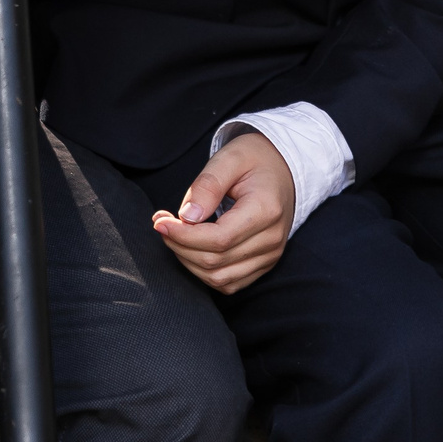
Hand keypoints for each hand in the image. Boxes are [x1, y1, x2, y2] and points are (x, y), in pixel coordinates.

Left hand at [152, 132, 294, 293]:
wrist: (282, 169)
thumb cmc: (253, 160)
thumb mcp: (229, 158)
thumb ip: (207, 185)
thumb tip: (187, 217)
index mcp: (266, 210)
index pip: (219, 239)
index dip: (183, 236)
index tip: (160, 221)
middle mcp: (272, 239)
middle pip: (216, 261)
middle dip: (180, 246)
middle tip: (162, 223)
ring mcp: (270, 255)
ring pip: (220, 278)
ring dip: (188, 261)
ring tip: (174, 234)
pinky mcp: (264, 264)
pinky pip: (229, 283)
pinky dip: (203, 271)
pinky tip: (191, 248)